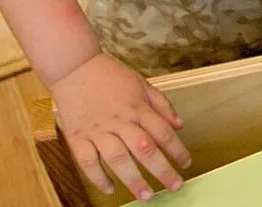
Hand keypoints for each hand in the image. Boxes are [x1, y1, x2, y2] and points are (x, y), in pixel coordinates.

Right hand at [48, 53, 190, 201]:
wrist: (74, 67)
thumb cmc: (110, 75)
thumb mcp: (142, 83)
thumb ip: (161, 105)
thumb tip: (179, 125)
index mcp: (137, 107)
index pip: (162, 132)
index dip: (177, 150)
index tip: (186, 164)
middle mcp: (119, 120)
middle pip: (144, 148)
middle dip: (161, 170)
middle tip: (174, 186)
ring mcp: (97, 130)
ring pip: (117, 159)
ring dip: (133, 179)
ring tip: (146, 196)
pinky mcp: (76, 137)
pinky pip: (87, 162)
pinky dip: (98, 178)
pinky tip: (110, 189)